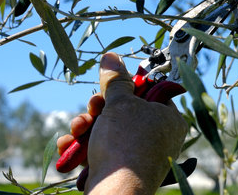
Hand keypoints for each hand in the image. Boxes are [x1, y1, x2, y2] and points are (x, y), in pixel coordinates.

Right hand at [57, 52, 186, 194]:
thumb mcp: (120, 103)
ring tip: (78, 128)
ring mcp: (139, 154)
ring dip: (87, 125)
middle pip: (125, 110)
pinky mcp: (121, 168)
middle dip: (100, 108)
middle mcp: (157, 137)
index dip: (128, 86)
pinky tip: (69, 144)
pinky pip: (103, 148)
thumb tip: (112, 56)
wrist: (114, 194)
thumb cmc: (125, 144)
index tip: (112, 86)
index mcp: (168, 118)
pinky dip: (85, 144)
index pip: (149, 92)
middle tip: (93, 107)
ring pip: (109, 128)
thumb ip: (116, 80)